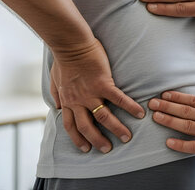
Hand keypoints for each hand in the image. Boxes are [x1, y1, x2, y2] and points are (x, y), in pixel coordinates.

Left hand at [50, 38, 144, 153]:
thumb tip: (59, 106)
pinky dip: (129, 107)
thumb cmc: (63, 59)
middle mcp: (78, 101)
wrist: (70, 44)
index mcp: (68, 101)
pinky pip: (118, 99)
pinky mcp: (104, 84)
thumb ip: (57, 95)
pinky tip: (140, 113)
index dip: (78, 139)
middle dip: (98, 140)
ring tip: (127, 137)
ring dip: (116, 129)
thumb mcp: (55, 80)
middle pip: (88, 127)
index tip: (86, 148)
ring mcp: (91, 93)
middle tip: (108, 149)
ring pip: (104, 117)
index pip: (71, 126)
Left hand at [148, 82, 194, 164]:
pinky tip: (168, 142)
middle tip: (152, 103)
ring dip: (169, 121)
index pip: (193, 100)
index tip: (164, 94)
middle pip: (186, 110)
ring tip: (155, 117)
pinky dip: (180, 144)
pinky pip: (194, 146)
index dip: (177, 97)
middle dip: (167, 107)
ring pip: (186, 125)